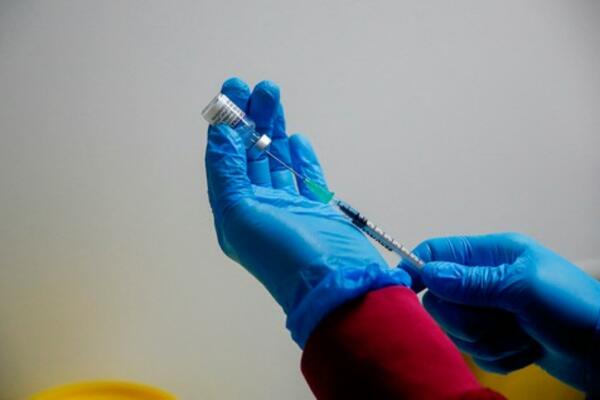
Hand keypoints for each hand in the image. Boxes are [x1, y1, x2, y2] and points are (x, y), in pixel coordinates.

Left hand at [205, 78, 409, 346]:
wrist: (337, 287)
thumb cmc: (285, 255)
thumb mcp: (242, 215)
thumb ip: (227, 173)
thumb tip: (220, 134)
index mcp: (235, 212)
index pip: (225, 160)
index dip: (226, 125)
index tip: (232, 91)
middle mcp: (259, 209)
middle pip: (251, 155)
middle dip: (253, 119)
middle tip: (260, 87)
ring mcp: (290, 208)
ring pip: (278, 161)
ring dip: (275, 130)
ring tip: (275, 97)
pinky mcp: (316, 209)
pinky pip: (304, 177)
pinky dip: (300, 158)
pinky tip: (297, 139)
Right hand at [414, 233, 599, 391]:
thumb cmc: (573, 308)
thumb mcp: (523, 288)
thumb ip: (472, 282)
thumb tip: (428, 273)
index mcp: (491, 254)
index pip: (438, 252)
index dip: (416, 268)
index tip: (402, 289)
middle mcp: (485, 280)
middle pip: (441, 299)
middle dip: (466, 318)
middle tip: (498, 320)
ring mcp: (490, 310)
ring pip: (456, 329)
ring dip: (487, 340)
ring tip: (520, 336)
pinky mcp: (495, 337)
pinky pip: (474, 351)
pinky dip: (498, 355)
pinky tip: (525, 350)